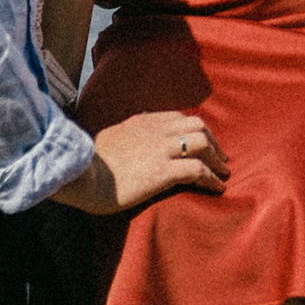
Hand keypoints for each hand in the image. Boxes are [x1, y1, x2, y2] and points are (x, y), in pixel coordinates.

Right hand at [53, 111, 228, 215]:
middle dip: (213, 141)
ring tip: (223, 173)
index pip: (179, 117)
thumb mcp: (108, 138)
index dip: (196, 130)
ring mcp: (160, 149)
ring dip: (217, 158)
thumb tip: (126, 136)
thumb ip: (124, 134)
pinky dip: (212, 178)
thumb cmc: (88, 164)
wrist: (81, 177)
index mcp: (141, 121)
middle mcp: (154, 130)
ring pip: (202, 142)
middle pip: (197, 125)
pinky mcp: (162, 171)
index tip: (203, 143)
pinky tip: (218, 188)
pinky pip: (198, 170)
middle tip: (220, 158)